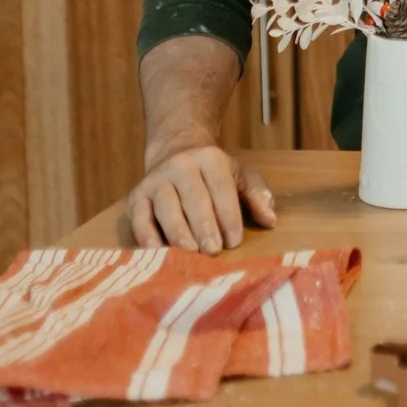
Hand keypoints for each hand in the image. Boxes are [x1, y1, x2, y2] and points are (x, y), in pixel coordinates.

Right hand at [123, 142, 275, 253]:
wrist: (175, 152)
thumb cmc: (213, 173)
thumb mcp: (240, 175)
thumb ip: (257, 195)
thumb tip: (270, 220)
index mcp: (210, 159)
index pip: (221, 189)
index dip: (229, 216)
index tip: (234, 241)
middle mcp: (180, 166)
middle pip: (193, 198)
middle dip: (204, 226)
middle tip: (213, 251)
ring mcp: (155, 181)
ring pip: (166, 208)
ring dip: (179, 233)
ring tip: (190, 253)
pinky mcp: (136, 197)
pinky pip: (139, 219)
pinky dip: (147, 237)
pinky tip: (160, 252)